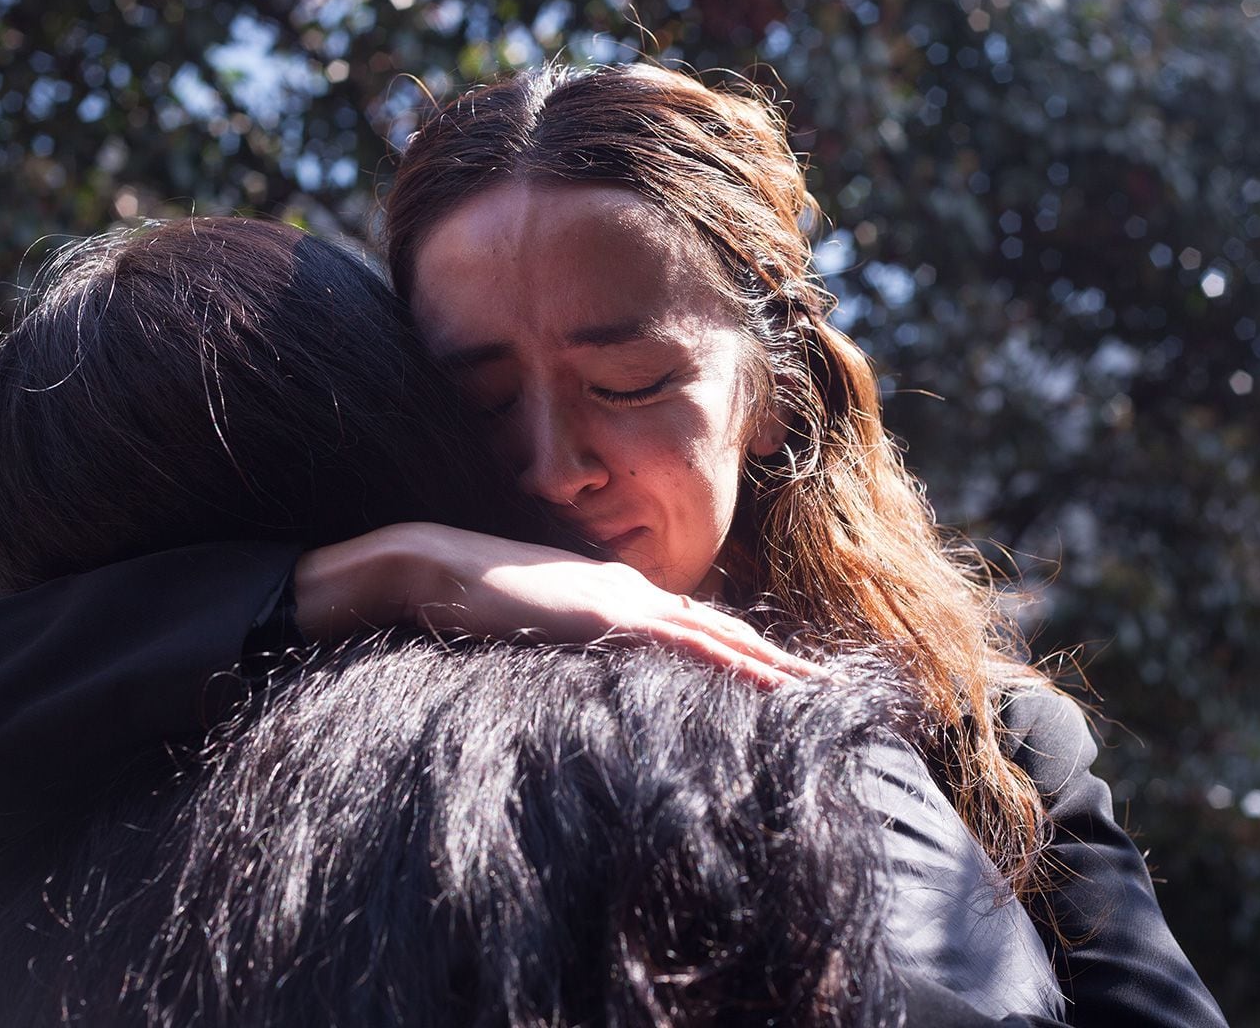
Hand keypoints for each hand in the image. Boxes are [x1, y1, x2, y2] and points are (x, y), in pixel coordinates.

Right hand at [292, 523, 821, 688]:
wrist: (430, 566)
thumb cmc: (468, 600)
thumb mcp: (530, 629)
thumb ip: (566, 645)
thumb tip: (589, 676)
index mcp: (616, 595)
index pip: (694, 629)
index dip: (742, 654)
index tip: (781, 680)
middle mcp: (633, 590)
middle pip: (722, 630)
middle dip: (777, 661)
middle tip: (828, 689)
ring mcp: (625, 598)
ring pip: (720, 635)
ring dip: (773, 665)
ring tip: (819, 692)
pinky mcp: (609, 613)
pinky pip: (688, 642)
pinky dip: (734, 662)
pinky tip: (767, 682)